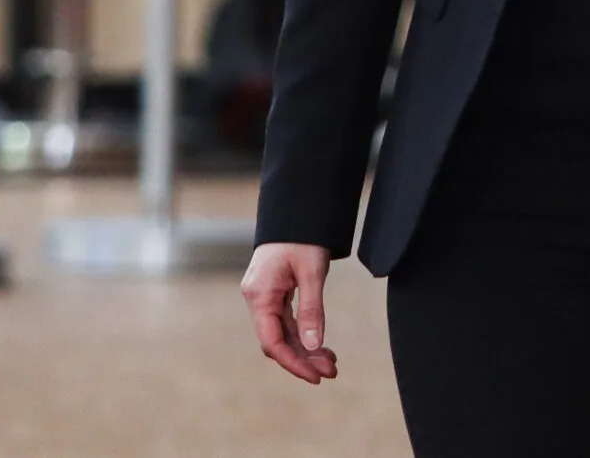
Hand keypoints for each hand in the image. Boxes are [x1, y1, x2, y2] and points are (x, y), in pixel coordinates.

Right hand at [242, 242, 337, 383]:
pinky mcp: (273, 293)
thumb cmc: (303, 237)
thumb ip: (312, 310)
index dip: (294, 362)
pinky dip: (303, 334)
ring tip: (331, 362)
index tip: (316, 376)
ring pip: (283, 333)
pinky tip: (320, 345)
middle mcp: (257, 299)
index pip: (272, 341)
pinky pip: (285, 322)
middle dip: (304, 359)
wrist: (297, 211)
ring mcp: (264, 296)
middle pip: (278, 341)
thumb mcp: (312, 273)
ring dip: (305, 349)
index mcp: (260, 295)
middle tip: (331, 371)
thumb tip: (313, 345)